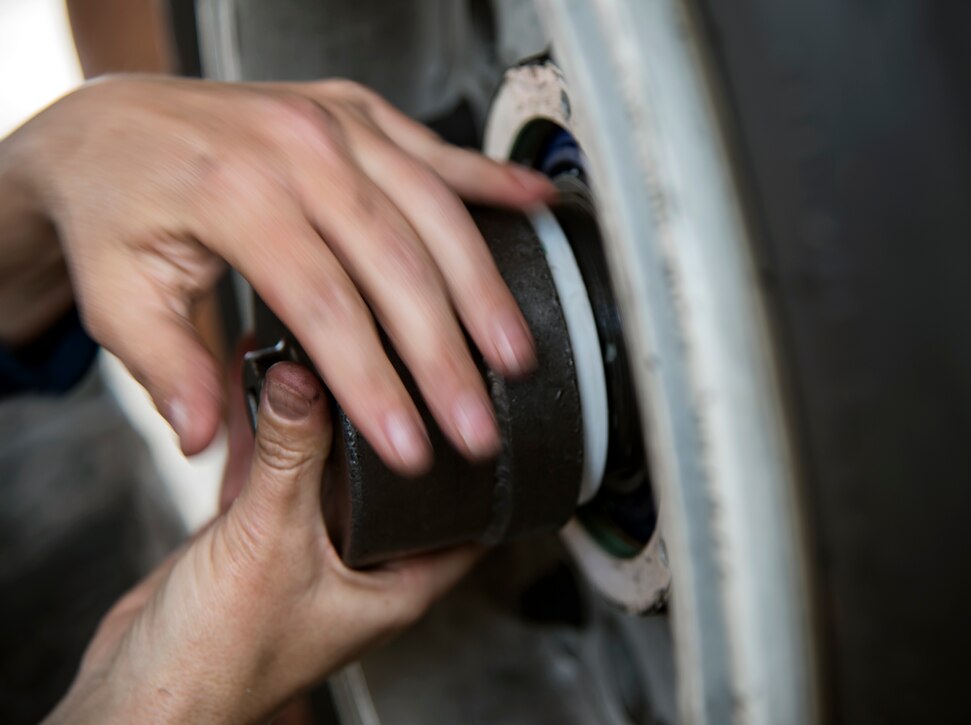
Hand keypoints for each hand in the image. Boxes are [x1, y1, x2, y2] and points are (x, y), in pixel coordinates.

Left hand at [2, 75, 553, 471]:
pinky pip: (436, 146)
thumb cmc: (116, 205)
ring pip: (432, 210)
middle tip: (477, 424)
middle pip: (396, 265)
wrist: (112, 123)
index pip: (324, 307)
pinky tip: (534, 206)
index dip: (374, 384)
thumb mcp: (114, 295)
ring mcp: (333, 124)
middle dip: (446, 357)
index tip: (408, 447)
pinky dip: (491, 179)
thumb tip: (206, 439)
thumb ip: (166, 368)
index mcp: (233, 195)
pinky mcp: (356, 113)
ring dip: (483, 288)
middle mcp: (295, 149)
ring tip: (516, 352)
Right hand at [46, 363, 479, 723]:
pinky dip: (284, 453)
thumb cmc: (218, 663)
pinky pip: (289, 487)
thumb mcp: (269, 538)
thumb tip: (304, 382)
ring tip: (337, 383)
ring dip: (333, 440)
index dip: (478, 469)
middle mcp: (365, 572)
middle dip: (395, 437)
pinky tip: (275, 410)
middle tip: (400, 378)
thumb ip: (291, 455)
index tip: (474, 412)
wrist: (144, 691)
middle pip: (400, 491)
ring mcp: (316, 558)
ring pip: (341, 484)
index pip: (468, 522)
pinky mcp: (269, 548)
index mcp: (398, 587)